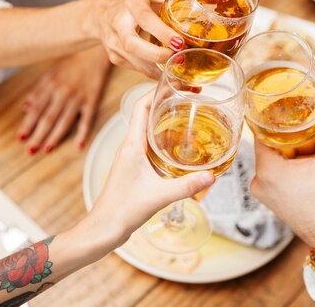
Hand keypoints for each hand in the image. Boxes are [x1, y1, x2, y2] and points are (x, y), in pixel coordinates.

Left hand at [18, 47, 109, 153]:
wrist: (94, 52)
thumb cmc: (71, 63)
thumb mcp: (51, 73)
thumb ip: (38, 90)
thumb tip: (25, 107)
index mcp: (50, 85)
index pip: (36, 109)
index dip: (27, 124)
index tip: (20, 137)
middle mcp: (62, 93)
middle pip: (48, 118)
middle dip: (38, 135)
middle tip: (30, 150)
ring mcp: (78, 98)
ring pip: (64, 122)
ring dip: (54, 137)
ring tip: (46, 149)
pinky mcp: (92, 101)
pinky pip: (87, 120)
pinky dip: (83, 134)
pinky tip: (78, 146)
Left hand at [74, 91, 215, 247]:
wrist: (103, 229)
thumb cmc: (122, 210)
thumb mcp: (158, 196)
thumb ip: (185, 186)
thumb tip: (212, 176)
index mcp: (131, 145)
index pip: (140, 107)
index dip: (156, 91)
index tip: (176, 85)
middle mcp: (130, 147)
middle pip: (145, 114)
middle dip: (165, 102)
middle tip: (189, 99)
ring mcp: (130, 157)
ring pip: (147, 129)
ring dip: (164, 119)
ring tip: (187, 117)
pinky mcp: (134, 168)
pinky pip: (148, 144)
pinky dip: (163, 138)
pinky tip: (179, 146)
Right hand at [91, 0, 184, 78]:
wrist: (99, 16)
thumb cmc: (131, 5)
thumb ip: (171, 1)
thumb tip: (201, 6)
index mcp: (131, 4)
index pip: (146, 19)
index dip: (162, 32)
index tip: (179, 43)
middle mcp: (119, 24)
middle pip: (134, 45)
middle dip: (157, 55)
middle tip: (179, 59)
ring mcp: (114, 44)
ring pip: (136, 62)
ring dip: (159, 70)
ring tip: (180, 73)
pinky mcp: (115, 58)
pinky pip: (138, 69)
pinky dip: (154, 73)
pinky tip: (168, 74)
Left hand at [251, 87, 314, 248]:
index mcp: (267, 170)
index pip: (263, 130)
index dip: (278, 116)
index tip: (291, 104)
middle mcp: (259, 181)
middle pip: (276, 143)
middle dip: (299, 137)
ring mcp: (265, 192)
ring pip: (282, 157)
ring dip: (302, 151)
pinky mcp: (274, 199)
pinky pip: (282, 172)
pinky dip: (299, 165)